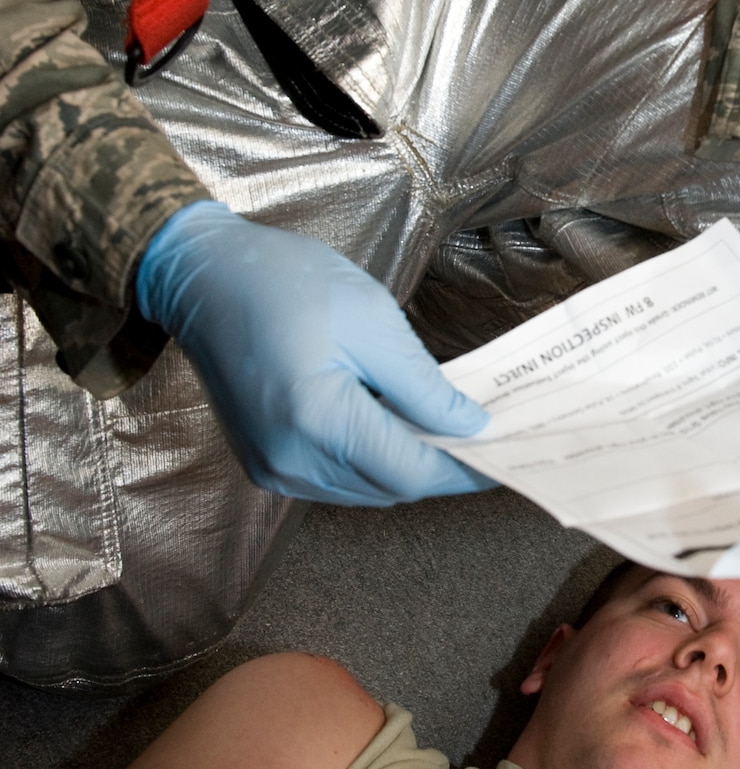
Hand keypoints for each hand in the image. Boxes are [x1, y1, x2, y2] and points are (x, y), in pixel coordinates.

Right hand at [136, 201, 493, 503]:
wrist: (202, 277)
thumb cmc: (284, 282)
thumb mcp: (371, 319)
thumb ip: (424, 385)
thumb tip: (471, 426)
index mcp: (317, 421)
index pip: (412, 471)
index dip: (467, 468)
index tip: (508, 454)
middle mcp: (290, 460)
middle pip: (392, 488)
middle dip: (444, 466)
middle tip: (488, 435)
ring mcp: (273, 468)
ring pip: (367, 491)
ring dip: (408, 465)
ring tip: (447, 426)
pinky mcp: (266, 463)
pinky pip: (337, 480)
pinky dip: (373, 461)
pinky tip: (394, 424)